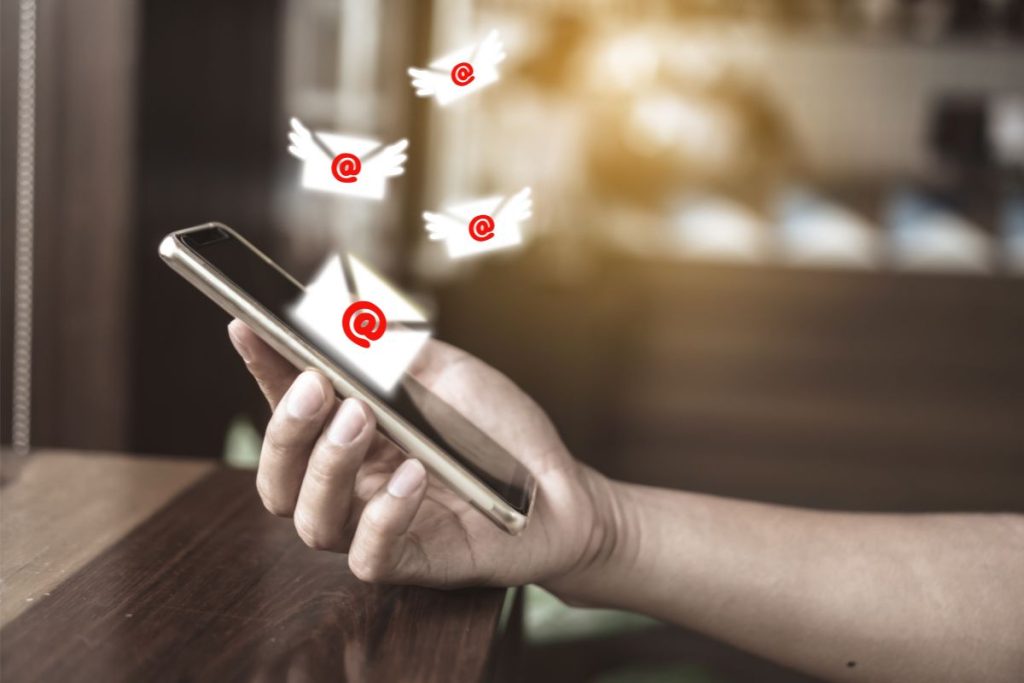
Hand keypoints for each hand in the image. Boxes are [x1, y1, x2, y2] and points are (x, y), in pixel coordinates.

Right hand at [227, 319, 617, 589]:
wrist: (563, 490)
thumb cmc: (500, 432)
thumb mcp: (450, 375)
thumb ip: (395, 353)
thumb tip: (340, 321)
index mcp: (353, 435)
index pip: (290, 408)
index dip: (262, 371)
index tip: (247, 326)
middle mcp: (352, 485)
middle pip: (280, 477)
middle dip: (287, 429)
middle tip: (317, 386)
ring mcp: (376, 527)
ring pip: (311, 520)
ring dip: (328, 466)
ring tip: (362, 418)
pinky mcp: (412, 563)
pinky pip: (369, 556)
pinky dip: (383, 514)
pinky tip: (412, 475)